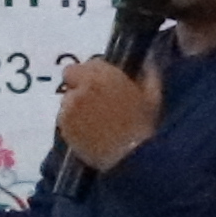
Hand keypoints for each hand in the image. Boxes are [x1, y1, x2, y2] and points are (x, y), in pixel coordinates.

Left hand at [55, 50, 163, 173]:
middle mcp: (79, 89)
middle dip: (81, 90)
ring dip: (77, 108)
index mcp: (100, 77)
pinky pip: (65, 120)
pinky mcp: (63, 128)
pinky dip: (73, 124)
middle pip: (71, 84)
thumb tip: (147, 61)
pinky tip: (89, 132)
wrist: (129, 155)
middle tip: (98, 105)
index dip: (85, 76)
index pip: (76, 68)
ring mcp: (69, 109)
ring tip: (96, 122)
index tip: (97, 86)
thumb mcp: (152, 95)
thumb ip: (147, 74)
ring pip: (67, 103)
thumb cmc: (144, 124)